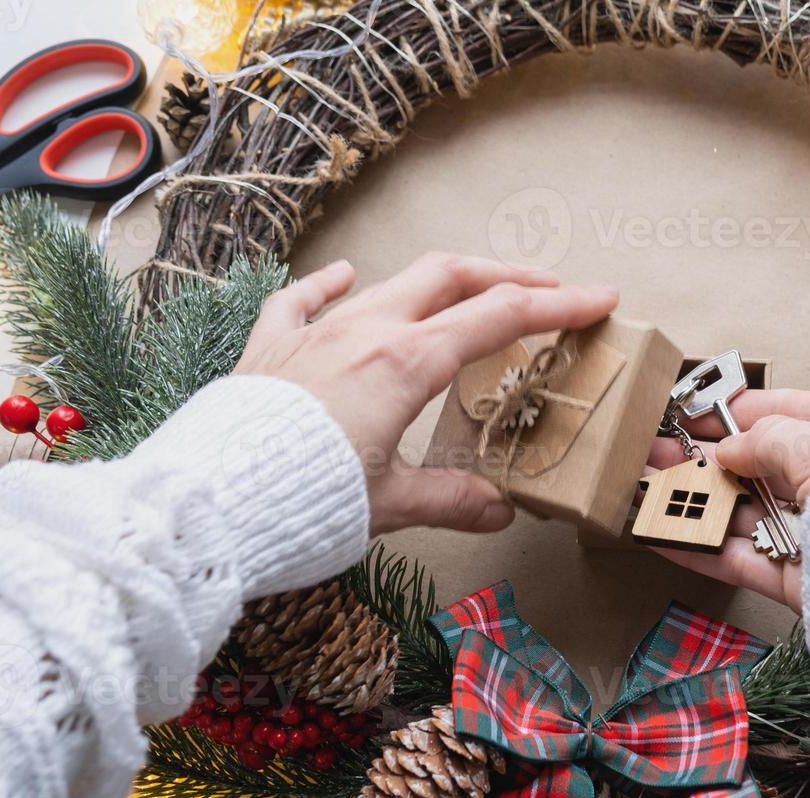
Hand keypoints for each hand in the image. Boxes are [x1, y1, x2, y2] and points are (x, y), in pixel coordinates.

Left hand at [235, 254, 618, 536]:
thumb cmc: (304, 500)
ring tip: (467, 291)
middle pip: (450, 277)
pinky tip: (345, 276)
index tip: (599, 298)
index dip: (558, 306)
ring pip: (389, 282)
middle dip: (505, 275)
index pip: (500, 318)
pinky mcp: (270, 347)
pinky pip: (303, 299)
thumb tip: (497, 510)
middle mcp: (363, 331)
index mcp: (406, 362)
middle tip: (545, 288)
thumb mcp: (391, 505)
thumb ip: (450, 499)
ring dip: (438, 281)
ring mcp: (313, 331)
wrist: (209, 503)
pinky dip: (332, 285)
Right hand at [647, 389, 809, 611]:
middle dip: (704, 460)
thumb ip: (767, 439)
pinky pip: (743, 558)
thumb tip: (729, 450)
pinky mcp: (804, 581)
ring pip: (746, 513)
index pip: (789, 409)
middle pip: (760, 464)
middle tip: (652, 454)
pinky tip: (661, 536)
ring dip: (695, 504)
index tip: (686, 413)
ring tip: (646, 493)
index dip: (733, 411)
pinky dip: (701, 548)